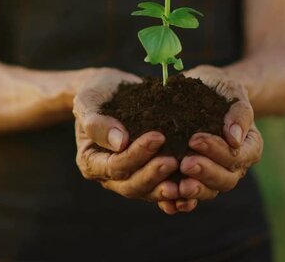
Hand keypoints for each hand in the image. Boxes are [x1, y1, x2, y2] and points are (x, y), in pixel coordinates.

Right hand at [73, 68, 179, 205]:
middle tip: (175, 160)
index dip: (136, 155)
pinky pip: (162, 189)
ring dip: (168, 188)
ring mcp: (130, 178)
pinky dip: (178, 194)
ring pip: (149, 192)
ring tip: (188, 179)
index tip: (157, 137)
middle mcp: (109, 177)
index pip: (114, 166)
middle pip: (132, 186)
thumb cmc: (97, 93)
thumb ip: (97, 122)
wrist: (111, 91)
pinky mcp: (149, 174)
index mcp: (91, 162)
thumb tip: (120, 142)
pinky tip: (195, 188)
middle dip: (154, 175)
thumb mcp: (89, 101)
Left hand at [178, 65, 263, 201]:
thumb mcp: (231, 90)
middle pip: (225, 179)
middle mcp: (235, 166)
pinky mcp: (195, 180)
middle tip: (185, 163)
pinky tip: (167, 201)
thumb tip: (234, 138)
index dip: (217, 151)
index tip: (195, 139)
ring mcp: (215, 175)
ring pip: (209, 191)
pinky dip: (179, 201)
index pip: (237, 156)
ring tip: (176, 187)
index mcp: (249, 146)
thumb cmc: (220, 89)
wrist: (204, 92)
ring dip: (193, 191)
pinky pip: (190, 197)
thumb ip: (238, 112)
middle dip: (205, 172)